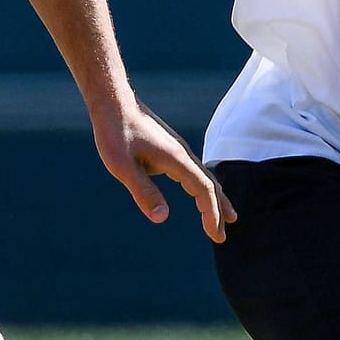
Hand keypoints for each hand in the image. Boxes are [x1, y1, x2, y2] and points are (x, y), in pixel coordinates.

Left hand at [91, 100, 232, 242]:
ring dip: (216, 199)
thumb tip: (162, 219)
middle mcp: (183, 155)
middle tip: (221, 237)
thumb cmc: (115, 133)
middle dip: (218, 211)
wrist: (113, 103)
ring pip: (204, 177)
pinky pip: (194, 172)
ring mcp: (178, 150)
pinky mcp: (170, 149)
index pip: (204, 191)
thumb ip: (143, 191)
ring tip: (227, 217)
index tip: (216, 235)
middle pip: (210, 185)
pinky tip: (199, 192)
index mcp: (176, 160)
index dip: (211, 213)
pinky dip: (203, 187)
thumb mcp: (123, 167)